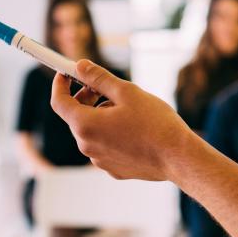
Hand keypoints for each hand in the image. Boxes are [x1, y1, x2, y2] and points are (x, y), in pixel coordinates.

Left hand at [50, 60, 197, 180]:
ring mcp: (100, 161)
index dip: (60, 85)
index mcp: (86, 125)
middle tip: (102, 87)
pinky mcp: (114, 169)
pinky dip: (113, 133)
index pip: (59, 102)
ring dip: (102, 116)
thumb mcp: (127, 92)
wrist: (178, 157)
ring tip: (128, 109)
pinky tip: (135, 129)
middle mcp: (87, 146)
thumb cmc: (155, 124)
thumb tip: (80, 66)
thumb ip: (99, 78)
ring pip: (93, 131)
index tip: (65, 73)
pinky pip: (106, 146)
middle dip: (85, 98)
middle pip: (76, 117)